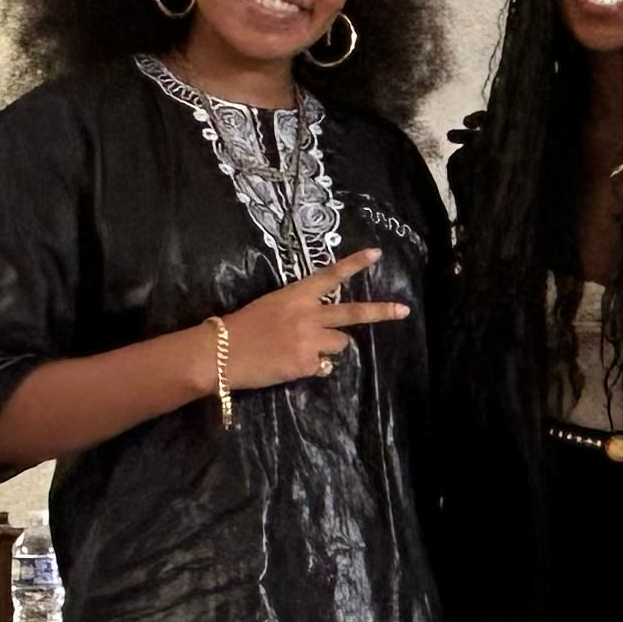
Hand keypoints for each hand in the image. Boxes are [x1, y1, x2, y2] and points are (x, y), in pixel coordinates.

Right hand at [220, 248, 407, 391]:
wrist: (219, 352)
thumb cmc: (239, 328)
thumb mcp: (269, 308)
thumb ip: (299, 314)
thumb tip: (321, 332)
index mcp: (295, 295)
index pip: (329, 275)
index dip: (354, 264)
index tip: (377, 254)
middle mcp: (308, 315)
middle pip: (352, 313)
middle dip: (380, 312)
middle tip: (403, 311)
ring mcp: (310, 340)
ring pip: (340, 344)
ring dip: (328, 348)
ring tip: (299, 350)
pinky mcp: (307, 364)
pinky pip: (323, 367)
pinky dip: (311, 368)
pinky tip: (289, 365)